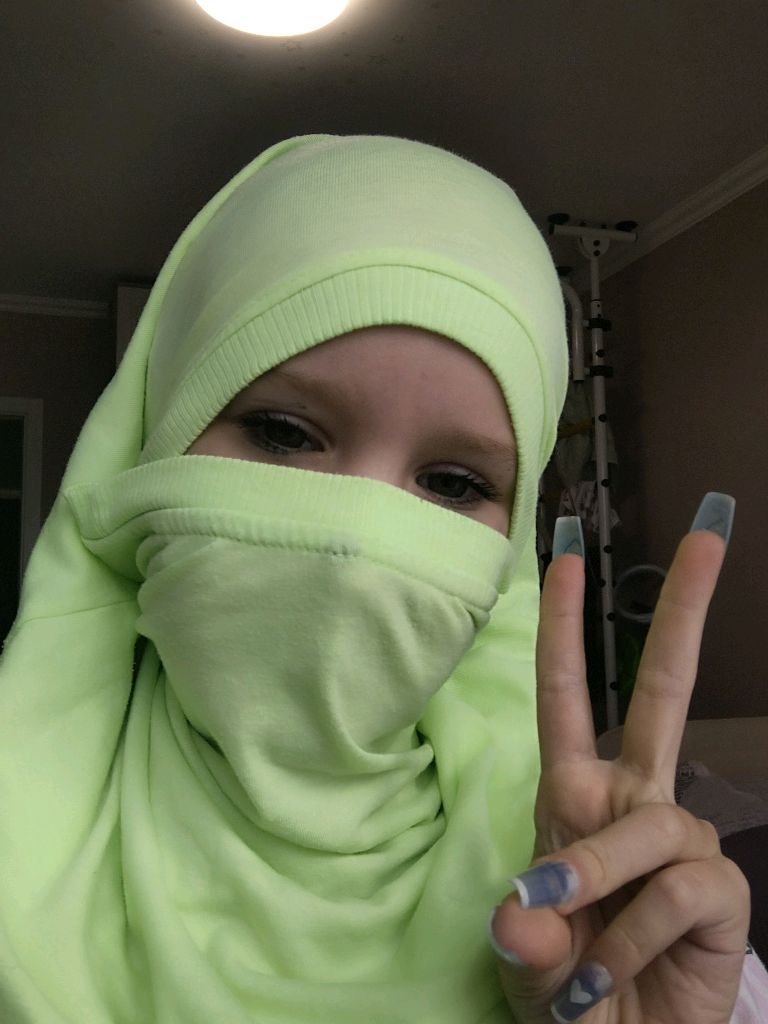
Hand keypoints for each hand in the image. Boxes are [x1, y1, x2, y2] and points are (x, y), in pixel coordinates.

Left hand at [489, 502, 749, 1022]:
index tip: (566, 558)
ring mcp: (680, 842)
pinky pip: (679, 890)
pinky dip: (634, 937)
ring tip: (575, 962)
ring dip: (601, 883)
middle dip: (683, 613)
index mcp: (577, 795)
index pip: (566, 693)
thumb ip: (522, 931)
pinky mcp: (720, 891)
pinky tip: (616, 974)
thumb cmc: (569, 990)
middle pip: (662, 691)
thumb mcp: (524, 958)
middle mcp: (633, 801)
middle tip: (708, 531)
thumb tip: (529, 909)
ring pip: (650, 824)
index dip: (563, 626)